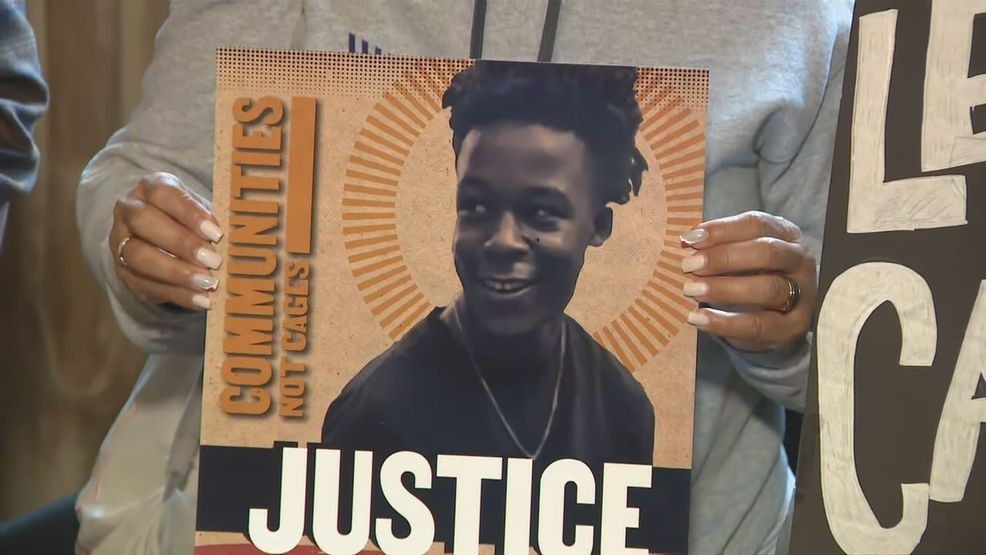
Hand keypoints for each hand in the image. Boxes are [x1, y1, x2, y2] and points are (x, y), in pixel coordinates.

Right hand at [108, 172, 223, 310]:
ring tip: (208, 283)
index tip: (217, 233)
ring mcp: (120, 241)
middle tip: (214, 261)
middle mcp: (129, 210)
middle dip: (181, 243)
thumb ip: (215, 221)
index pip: (164, 193)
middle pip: (145, 221)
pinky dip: (178, 294)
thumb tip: (238, 238)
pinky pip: (146, 284)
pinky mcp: (123, 271)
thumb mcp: (204, 212)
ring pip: (139, 256)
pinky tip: (202, 300)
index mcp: (150, 186)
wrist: (166, 240)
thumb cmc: (192, 220)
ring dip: (177, 272)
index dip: (189, 213)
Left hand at [679, 211, 815, 351]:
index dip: (722, 230)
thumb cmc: (752, 275)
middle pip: (767, 253)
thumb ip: (719, 246)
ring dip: (724, 289)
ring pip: (768, 288)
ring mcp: (802, 294)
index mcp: (786, 234)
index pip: (757, 225)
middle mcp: (800, 261)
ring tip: (691, 290)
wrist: (777, 316)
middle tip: (689, 265)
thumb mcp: (741, 255)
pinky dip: (725, 323)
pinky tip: (698, 318)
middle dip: (724, 258)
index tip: (690, 238)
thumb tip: (688, 241)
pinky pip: (759, 325)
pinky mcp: (792, 327)